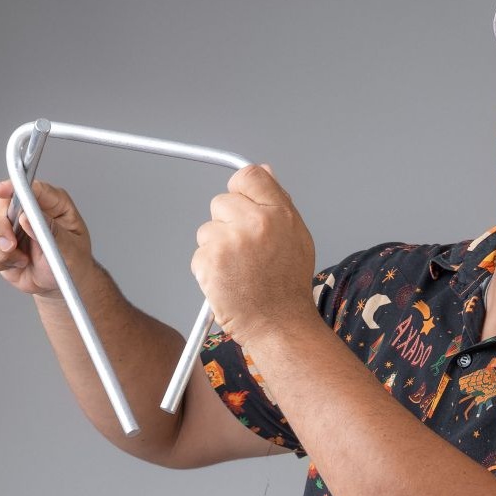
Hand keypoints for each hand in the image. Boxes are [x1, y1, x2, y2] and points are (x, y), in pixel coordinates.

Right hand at [0, 180, 93, 297]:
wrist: (60, 283)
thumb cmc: (72, 261)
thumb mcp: (70, 249)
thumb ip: (51, 232)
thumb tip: (26, 217)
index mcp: (51, 202)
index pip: (27, 186)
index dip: (11, 187)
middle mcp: (26, 208)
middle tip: (11, 246)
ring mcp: (8, 223)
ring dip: (0, 250)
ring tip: (22, 260)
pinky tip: (15, 263)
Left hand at [191, 165, 317, 346]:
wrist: (279, 324)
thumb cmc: (287, 285)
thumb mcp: (296, 236)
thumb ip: (278, 202)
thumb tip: (264, 171)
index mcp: (279, 213)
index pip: (248, 176)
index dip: (240, 190)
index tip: (240, 204)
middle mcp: (255, 222)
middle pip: (221, 202)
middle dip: (227, 223)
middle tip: (245, 252)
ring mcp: (230, 241)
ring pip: (206, 230)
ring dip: (216, 248)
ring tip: (238, 270)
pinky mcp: (210, 261)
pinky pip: (199, 255)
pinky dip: (208, 269)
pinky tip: (228, 281)